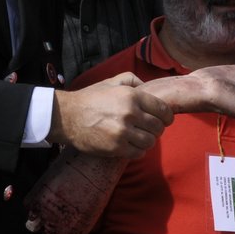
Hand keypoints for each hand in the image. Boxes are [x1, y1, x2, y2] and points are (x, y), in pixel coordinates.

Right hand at [50, 72, 172, 157]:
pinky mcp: (116, 148)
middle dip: (157, 129)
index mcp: (132, 96)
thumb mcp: (112, 82)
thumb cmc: (91, 98)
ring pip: (150, 142)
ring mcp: (123, 132)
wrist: (67, 117)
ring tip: (140, 137)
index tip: (165, 119)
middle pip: (159, 127)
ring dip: (147, 140)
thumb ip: (133, 80)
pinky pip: (138, 153)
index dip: (167, 116)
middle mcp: (130, 113)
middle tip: (150, 129)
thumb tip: (149, 87)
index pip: (163, 109)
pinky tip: (131, 145)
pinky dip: (138, 150)